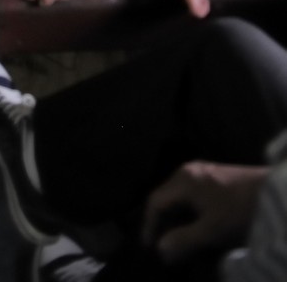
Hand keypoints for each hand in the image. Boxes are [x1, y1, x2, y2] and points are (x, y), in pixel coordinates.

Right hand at [141, 162, 265, 262]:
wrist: (272, 194)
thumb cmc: (237, 210)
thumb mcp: (210, 230)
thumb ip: (184, 240)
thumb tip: (160, 250)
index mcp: (182, 180)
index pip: (155, 202)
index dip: (149, 226)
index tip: (149, 247)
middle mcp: (188, 171)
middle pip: (167, 198)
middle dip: (164, 224)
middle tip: (165, 246)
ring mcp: (203, 172)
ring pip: (181, 197)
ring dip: (178, 220)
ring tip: (181, 240)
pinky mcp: (217, 177)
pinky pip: (193, 195)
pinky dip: (191, 213)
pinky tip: (199, 227)